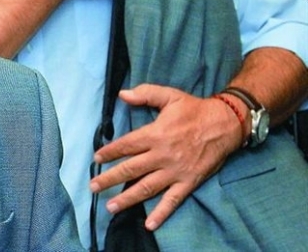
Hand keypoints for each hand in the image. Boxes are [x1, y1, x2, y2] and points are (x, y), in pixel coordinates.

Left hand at [89, 84, 242, 230]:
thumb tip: (122, 94)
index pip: (126, 145)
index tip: (96, 159)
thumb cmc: (194, 109)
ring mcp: (175, 171)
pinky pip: (173, 200)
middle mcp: (162, 155)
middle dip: (110, 178)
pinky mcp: (188, 182)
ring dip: (127, 198)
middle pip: (131, 169)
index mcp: (156, 134)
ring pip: (146, 187)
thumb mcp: (169, 95)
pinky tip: (149, 224)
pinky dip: (161, 213)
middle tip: (93, 186)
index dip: (110, 152)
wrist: (225, 125)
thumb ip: (145, 94)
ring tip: (110, 206)